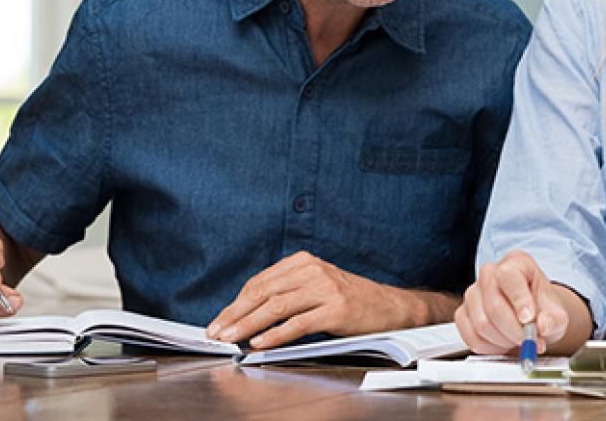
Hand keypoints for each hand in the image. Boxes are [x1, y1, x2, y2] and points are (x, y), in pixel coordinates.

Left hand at [205, 251, 445, 348]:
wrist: (389, 307)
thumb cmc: (348, 300)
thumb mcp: (315, 286)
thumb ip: (287, 293)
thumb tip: (247, 314)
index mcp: (303, 261)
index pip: (260, 282)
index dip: (236, 303)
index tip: (219, 321)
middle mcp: (312, 270)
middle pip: (263, 293)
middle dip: (235, 315)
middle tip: (216, 332)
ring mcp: (325, 288)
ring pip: (276, 307)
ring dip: (248, 325)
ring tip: (231, 339)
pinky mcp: (336, 309)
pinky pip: (299, 323)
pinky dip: (276, 334)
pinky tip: (260, 343)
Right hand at [455, 249, 570, 354]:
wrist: (532, 319)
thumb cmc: (542, 310)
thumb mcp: (558, 314)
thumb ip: (554, 320)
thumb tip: (543, 325)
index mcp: (515, 263)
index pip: (508, 275)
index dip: (518, 299)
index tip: (529, 320)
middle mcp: (489, 273)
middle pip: (493, 304)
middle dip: (514, 330)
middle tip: (530, 342)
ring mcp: (473, 293)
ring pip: (481, 323)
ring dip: (503, 341)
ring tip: (518, 340)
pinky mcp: (463, 314)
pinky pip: (471, 336)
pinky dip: (490, 348)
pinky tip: (503, 344)